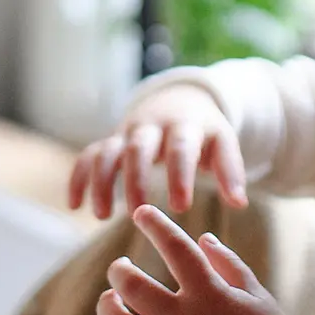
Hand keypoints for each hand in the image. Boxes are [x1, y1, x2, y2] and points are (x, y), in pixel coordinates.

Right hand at [68, 87, 247, 219]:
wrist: (181, 99)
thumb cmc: (205, 132)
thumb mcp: (222, 143)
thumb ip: (231, 171)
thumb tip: (240, 203)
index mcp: (184, 126)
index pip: (181, 148)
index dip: (180, 175)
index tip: (181, 207)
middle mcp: (152, 126)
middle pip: (139, 147)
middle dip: (136, 179)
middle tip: (138, 213)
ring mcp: (128, 132)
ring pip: (108, 151)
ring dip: (102, 181)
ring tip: (100, 215)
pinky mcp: (111, 140)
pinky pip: (89, 155)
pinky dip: (79, 177)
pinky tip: (75, 205)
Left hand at [91, 204, 303, 314]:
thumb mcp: (257, 295)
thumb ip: (228, 264)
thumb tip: (201, 238)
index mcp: (210, 294)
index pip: (174, 246)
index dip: (154, 224)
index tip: (140, 213)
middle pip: (132, 286)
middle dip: (119, 270)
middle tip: (119, 268)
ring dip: (107, 308)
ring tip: (109, 300)